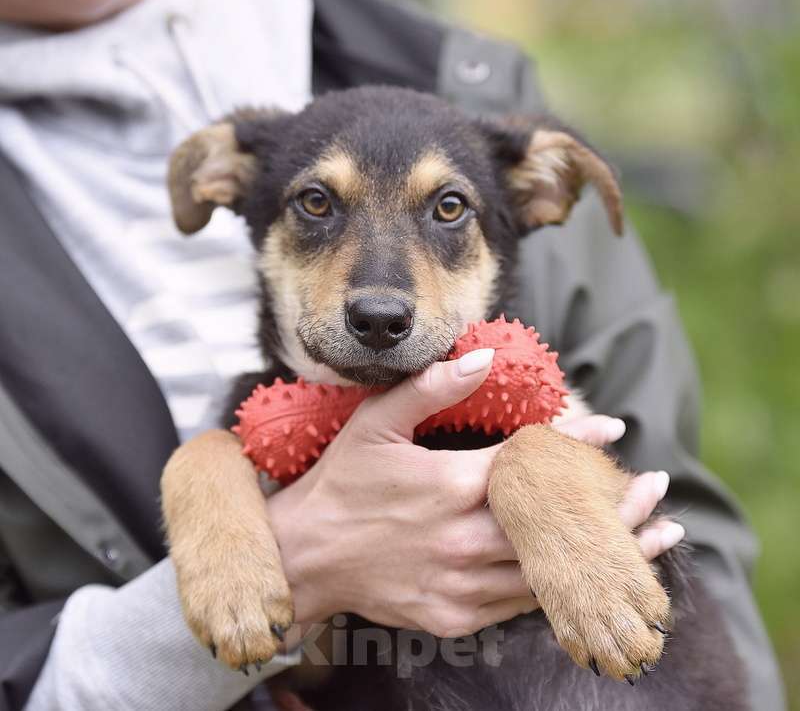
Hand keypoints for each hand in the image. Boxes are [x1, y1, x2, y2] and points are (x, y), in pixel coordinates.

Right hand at [267, 349, 683, 636]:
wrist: (305, 558)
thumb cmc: (341, 484)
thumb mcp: (375, 423)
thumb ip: (432, 388)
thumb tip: (482, 360)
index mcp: (449, 485)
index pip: (531, 461)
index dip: (576, 443)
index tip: (612, 431)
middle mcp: (464, 538)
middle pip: (557, 523)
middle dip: (616, 506)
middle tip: (657, 490)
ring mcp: (462, 584)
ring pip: (550, 570)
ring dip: (605, 552)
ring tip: (653, 536)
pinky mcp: (456, 616)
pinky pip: (522, 603)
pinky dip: (560, 585)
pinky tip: (591, 573)